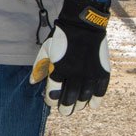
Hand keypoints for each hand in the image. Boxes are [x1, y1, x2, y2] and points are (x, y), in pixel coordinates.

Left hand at [31, 0, 111, 114]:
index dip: (51, 100)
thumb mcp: (46, 50)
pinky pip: (100, 91)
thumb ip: (39, 67)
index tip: (50, 100)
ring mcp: (90, 74)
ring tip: (76, 108)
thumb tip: (33, 83)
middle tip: (64, 111)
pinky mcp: (102, 72)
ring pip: (85, 98)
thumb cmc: (61, 37)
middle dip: (65, 108)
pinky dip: (96, 100)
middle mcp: (74, 74)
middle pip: (69, 100)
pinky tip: (92, 105)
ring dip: (80, 106)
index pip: (53, 93)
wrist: (83, 24)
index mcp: (58, 69)